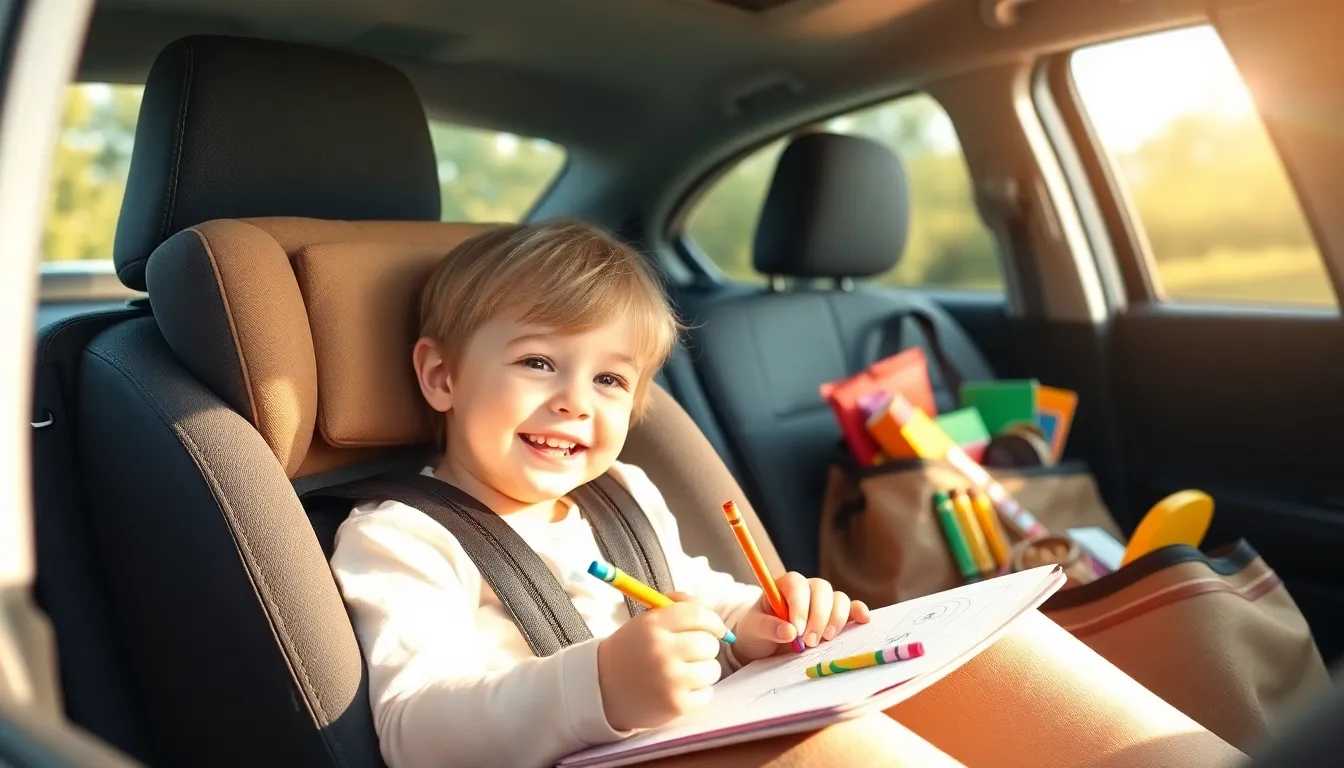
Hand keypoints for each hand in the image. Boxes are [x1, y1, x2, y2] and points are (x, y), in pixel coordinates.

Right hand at [596, 593, 727, 730]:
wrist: (602, 688)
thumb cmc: (631, 650)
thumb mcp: (646, 621)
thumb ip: (677, 607)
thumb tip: (710, 614)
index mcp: (653, 625)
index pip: (699, 616)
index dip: (713, 622)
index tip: (714, 629)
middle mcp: (661, 651)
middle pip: (709, 643)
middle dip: (705, 647)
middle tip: (692, 653)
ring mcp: (669, 680)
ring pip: (713, 669)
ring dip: (704, 671)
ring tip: (684, 672)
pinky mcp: (675, 705)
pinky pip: (707, 694)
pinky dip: (699, 693)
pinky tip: (680, 689)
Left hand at [732, 573, 870, 662]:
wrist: (764, 645)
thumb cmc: (757, 632)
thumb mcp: (753, 629)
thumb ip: (768, 628)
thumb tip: (789, 631)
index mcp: (784, 585)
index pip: (797, 584)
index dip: (800, 605)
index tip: (796, 630)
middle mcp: (806, 589)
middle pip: (822, 589)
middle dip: (819, 616)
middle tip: (809, 642)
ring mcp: (823, 602)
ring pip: (839, 599)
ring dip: (835, 619)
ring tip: (824, 640)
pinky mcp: (835, 617)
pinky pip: (852, 609)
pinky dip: (859, 612)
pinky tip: (863, 620)